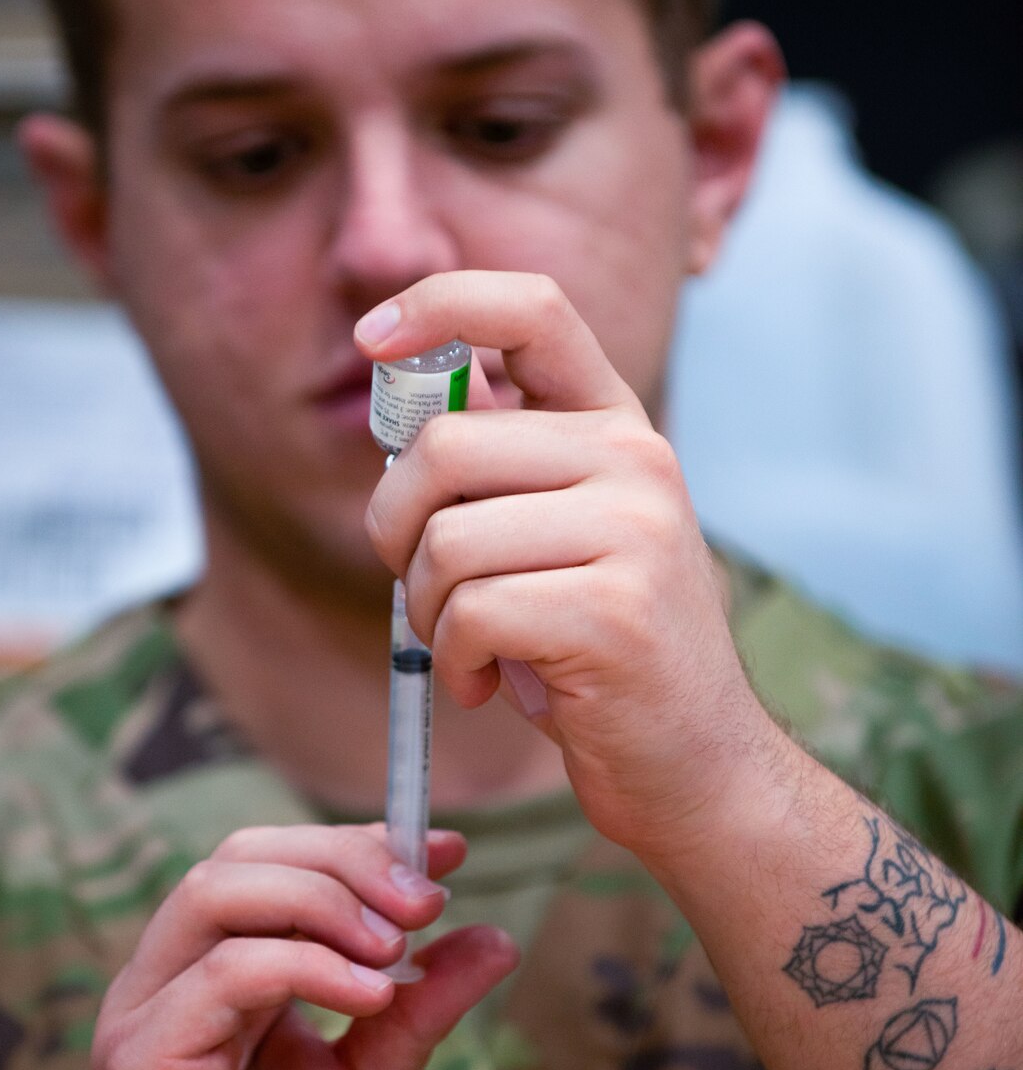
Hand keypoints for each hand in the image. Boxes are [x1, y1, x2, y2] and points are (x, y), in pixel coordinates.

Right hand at [59, 822, 515, 1069]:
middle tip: (429, 899)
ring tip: (397, 946)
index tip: (454, 851)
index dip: (362, 845)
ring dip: (325, 899)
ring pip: (220, 891)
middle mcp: (172, 983)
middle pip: (243, 856)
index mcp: (216, 981)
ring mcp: (147, 1016)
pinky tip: (370, 995)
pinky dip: (305, 965)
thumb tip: (492, 937)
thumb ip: (415, 1015)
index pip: (275, 866)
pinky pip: (222, 974)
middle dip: (347, 859)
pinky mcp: (139, 1064)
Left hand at [356, 270, 787, 867]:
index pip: (532, 308)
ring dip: (426, 611)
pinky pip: (470, 612)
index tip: (370, 336)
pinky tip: (486, 685)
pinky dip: (454, 661)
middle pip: (444, 445)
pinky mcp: (615, 611)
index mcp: (617, 426)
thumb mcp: (554, 533)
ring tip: (468, 648)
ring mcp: (635, 532)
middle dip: (394, 526)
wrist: (697, 768)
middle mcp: (635, 460)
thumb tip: (418, 374)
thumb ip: (498, 458)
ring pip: (447, 540)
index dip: (440, 301)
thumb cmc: (600, 651)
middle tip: (420, 586)